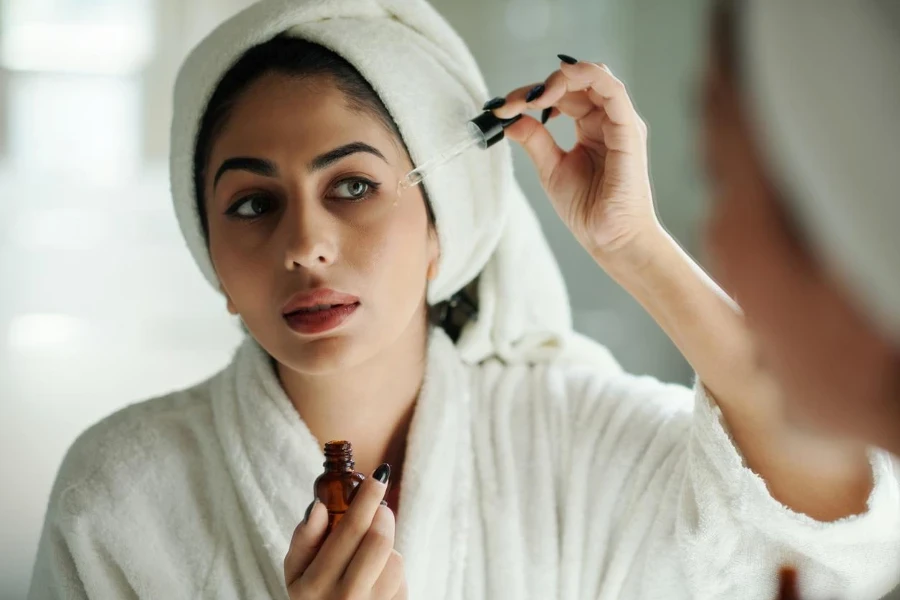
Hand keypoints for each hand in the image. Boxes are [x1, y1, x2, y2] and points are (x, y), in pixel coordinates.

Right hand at [284, 472, 406, 599]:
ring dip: (386, 549)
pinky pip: (401, 579)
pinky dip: (391, 570)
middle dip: (383, 516)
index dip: (368, 498)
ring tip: (367, 556)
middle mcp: (344, 598)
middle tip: (379, 509)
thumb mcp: (296, 572)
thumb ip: (304, 538)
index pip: (351, 529)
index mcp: (314, 584)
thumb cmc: (314, 594)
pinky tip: (376, 579)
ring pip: (395, 560)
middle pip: (379, 540)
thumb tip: (319, 506)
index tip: (379, 475)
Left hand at [495, 57, 660, 266]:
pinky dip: (589, 76)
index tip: (501, 108)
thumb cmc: (588, 209)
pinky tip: (563, 76)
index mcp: (590, 127)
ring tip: (532, 97)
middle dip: (539, 87)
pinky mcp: (629, 130)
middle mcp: (607, 120)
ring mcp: (620, 123)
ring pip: (595, 78)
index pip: (562, 95)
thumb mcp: (551, 169)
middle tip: (509, 103)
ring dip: (559, 79)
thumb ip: (535, 140)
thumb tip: (510, 119)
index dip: (530, 95)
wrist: (610, 239)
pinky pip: (613, 91)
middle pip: (575, 82)